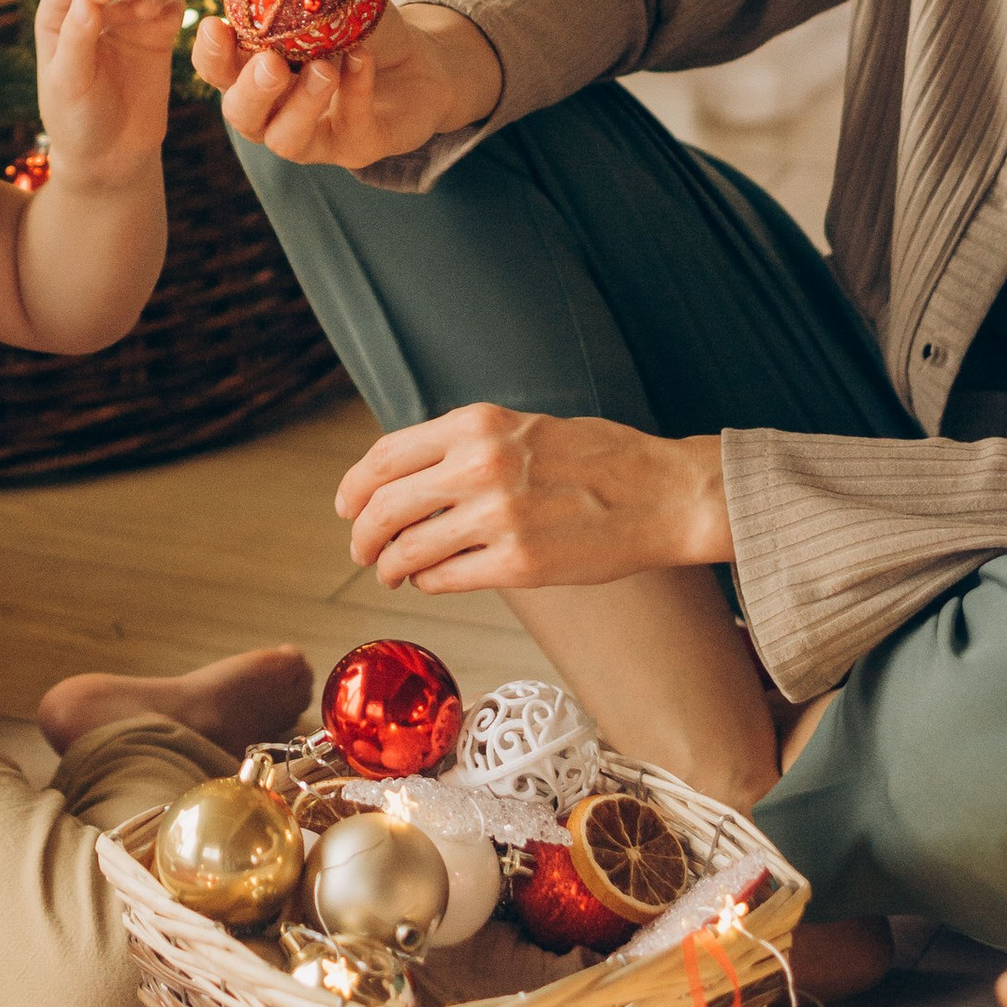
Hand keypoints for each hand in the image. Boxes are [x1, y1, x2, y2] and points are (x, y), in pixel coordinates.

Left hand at [33, 0, 184, 184]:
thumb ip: (76, 41)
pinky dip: (171, 0)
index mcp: (58, 17)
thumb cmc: (78, 120)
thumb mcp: (69, 84)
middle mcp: (92, 9)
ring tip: (147, 9)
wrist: (112, 156)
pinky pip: (169, 3)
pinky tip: (168, 17)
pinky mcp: (158, 33)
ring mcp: (127, 19)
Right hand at [191, 0, 500, 174]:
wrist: (420, 60)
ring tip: (325, 68)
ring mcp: (313, 133)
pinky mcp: (354, 147)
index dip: (209, 53)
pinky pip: (348, 128)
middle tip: (271, 64)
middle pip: (241, 113)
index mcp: (254, 69)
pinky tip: (362, 59)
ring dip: (301, 104)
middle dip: (252, 90)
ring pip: (285, 139)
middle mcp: (274, 108)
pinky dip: (354, 92)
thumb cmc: (358, 27)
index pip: (217, 69)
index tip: (215, 25)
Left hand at [336, 403, 729, 593]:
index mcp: (476, 424)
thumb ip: (465, 444)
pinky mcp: (519, 565)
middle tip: (359, 549)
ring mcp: (497, 518)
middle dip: (361, 534)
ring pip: (407, 549)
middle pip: (384, 506)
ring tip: (388, 572)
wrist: (661, 494)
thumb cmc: (596, 459)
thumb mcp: (522, 427)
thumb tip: (405, 475)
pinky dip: (427, 582)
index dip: (354, 486)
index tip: (345, 506)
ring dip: (387, 566)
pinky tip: (431, 579)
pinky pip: (444, 579)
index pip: (385, 456)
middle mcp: (478, 466)